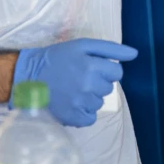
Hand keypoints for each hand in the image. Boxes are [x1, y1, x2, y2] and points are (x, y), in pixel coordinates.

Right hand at [11, 38, 137, 127]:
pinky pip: (91, 118)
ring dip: (90, 97)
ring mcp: (80, 103)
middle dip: (99, 82)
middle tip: (80, 77)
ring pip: (100, 102)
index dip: (107, 69)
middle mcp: (88, 85)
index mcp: (92, 65)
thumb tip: (135, 54)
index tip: (93, 67)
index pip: (117, 72)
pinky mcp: (73, 118)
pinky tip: (73, 103)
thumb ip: (111, 49)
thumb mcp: (83, 45)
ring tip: (73, 89)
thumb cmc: (57, 58)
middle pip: (109, 88)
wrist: (27, 77)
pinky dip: (84, 112)